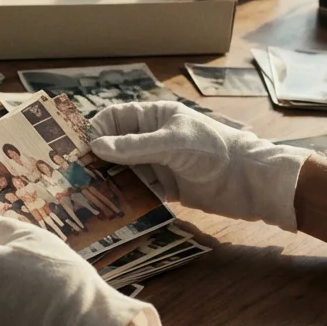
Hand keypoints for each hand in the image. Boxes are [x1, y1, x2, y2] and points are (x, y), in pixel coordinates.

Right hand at [88, 101, 310, 230]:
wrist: (251, 182)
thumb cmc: (214, 151)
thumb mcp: (172, 144)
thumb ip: (134, 146)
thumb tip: (96, 147)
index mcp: (154, 118)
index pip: (115, 119)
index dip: (96, 131)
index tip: (79, 150)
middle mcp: (152, 139)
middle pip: (115, 147)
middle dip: (98, 160)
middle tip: (76, 176)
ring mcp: (159, 164)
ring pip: (125, 171)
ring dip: (110, 182)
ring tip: (90, 195)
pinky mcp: (166, 188)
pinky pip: (139, 191)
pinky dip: (127, 198)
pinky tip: (114, 208)